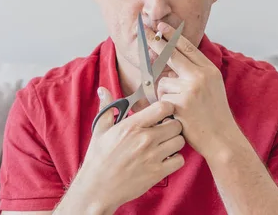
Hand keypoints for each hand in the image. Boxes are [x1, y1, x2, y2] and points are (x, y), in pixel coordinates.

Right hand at [72, 87, 184, 211]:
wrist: (97, 188)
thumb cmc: (98, 158)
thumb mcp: (100, 129)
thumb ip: (107, 107)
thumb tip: (103, 89)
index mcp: (132, 125)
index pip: (163, 107)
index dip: (166, 108)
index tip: (162, 113)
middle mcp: (145, 139)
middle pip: (176, 124)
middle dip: (172, 124)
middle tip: (165, 129)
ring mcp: (153, 156)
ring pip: (180, 141)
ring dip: (175, 141)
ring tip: (165, 144)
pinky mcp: (157, 173)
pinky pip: (179, 160)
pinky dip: (175, 159)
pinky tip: (165, 158)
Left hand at [145, 22, 238, 158]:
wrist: (221, 138)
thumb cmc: (214, 114)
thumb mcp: (212, 86)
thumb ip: (195, 72)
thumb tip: (172, 61)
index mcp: (209, 70)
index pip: (187, 47)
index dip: (172, 35)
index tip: (160, 26)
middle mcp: (200, 76)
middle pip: (172, 54)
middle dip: (156, 43)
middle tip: (145, 31)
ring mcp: (190, 89)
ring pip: (163, 82)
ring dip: (165, 93)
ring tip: (181, 106)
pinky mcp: (180, 103)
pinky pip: (162, 97)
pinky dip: (165, 106)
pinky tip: (179, 114)